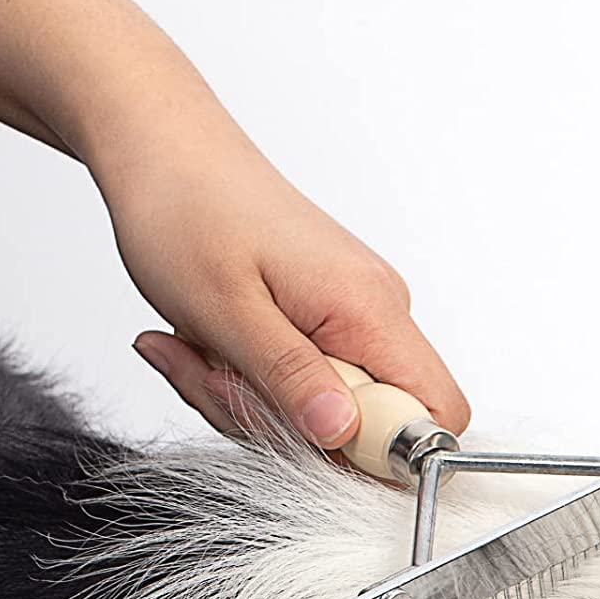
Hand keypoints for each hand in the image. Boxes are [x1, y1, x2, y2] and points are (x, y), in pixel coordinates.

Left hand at [114, 138, 468, 447]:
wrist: (163, 145)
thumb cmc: (187, 209)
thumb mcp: (227, 311)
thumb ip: (291, 380)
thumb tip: (343, 434)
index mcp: (371, 310)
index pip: (437, 416)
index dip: (384, 453)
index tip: (311, 437)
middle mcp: (379, 316)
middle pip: (372, 428)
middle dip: (290, 428)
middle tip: (220, 381)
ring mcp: (356, 321)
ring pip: (328, 415)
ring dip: (255, 403)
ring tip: (202, 351)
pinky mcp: (329, 324)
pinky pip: (305, 388)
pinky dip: (253, 384)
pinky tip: (211, 346)